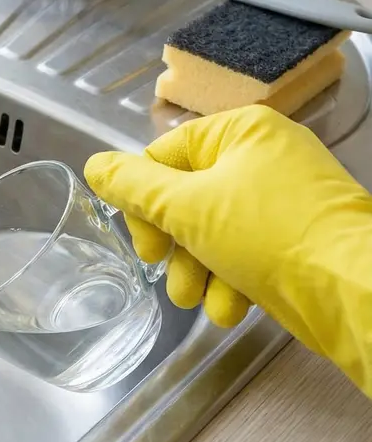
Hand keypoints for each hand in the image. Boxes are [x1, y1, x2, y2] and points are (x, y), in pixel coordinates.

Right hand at [84, 105, 371, 339]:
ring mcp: (284, 200)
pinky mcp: (297, 240)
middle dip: (173, 247)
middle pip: (186, 198)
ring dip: (197, 272)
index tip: (146, 244)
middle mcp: (265, 158)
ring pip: (213, 233)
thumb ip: (133, 187)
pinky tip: (230, 309)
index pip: (165, 157)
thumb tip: (95, 167)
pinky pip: (246, 254)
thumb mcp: (186, 208)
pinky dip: (231, 282)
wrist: (354, 291)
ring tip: (198, 301)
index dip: (145, 203)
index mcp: (241, 132)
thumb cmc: (273, 237)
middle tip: (168, 274)